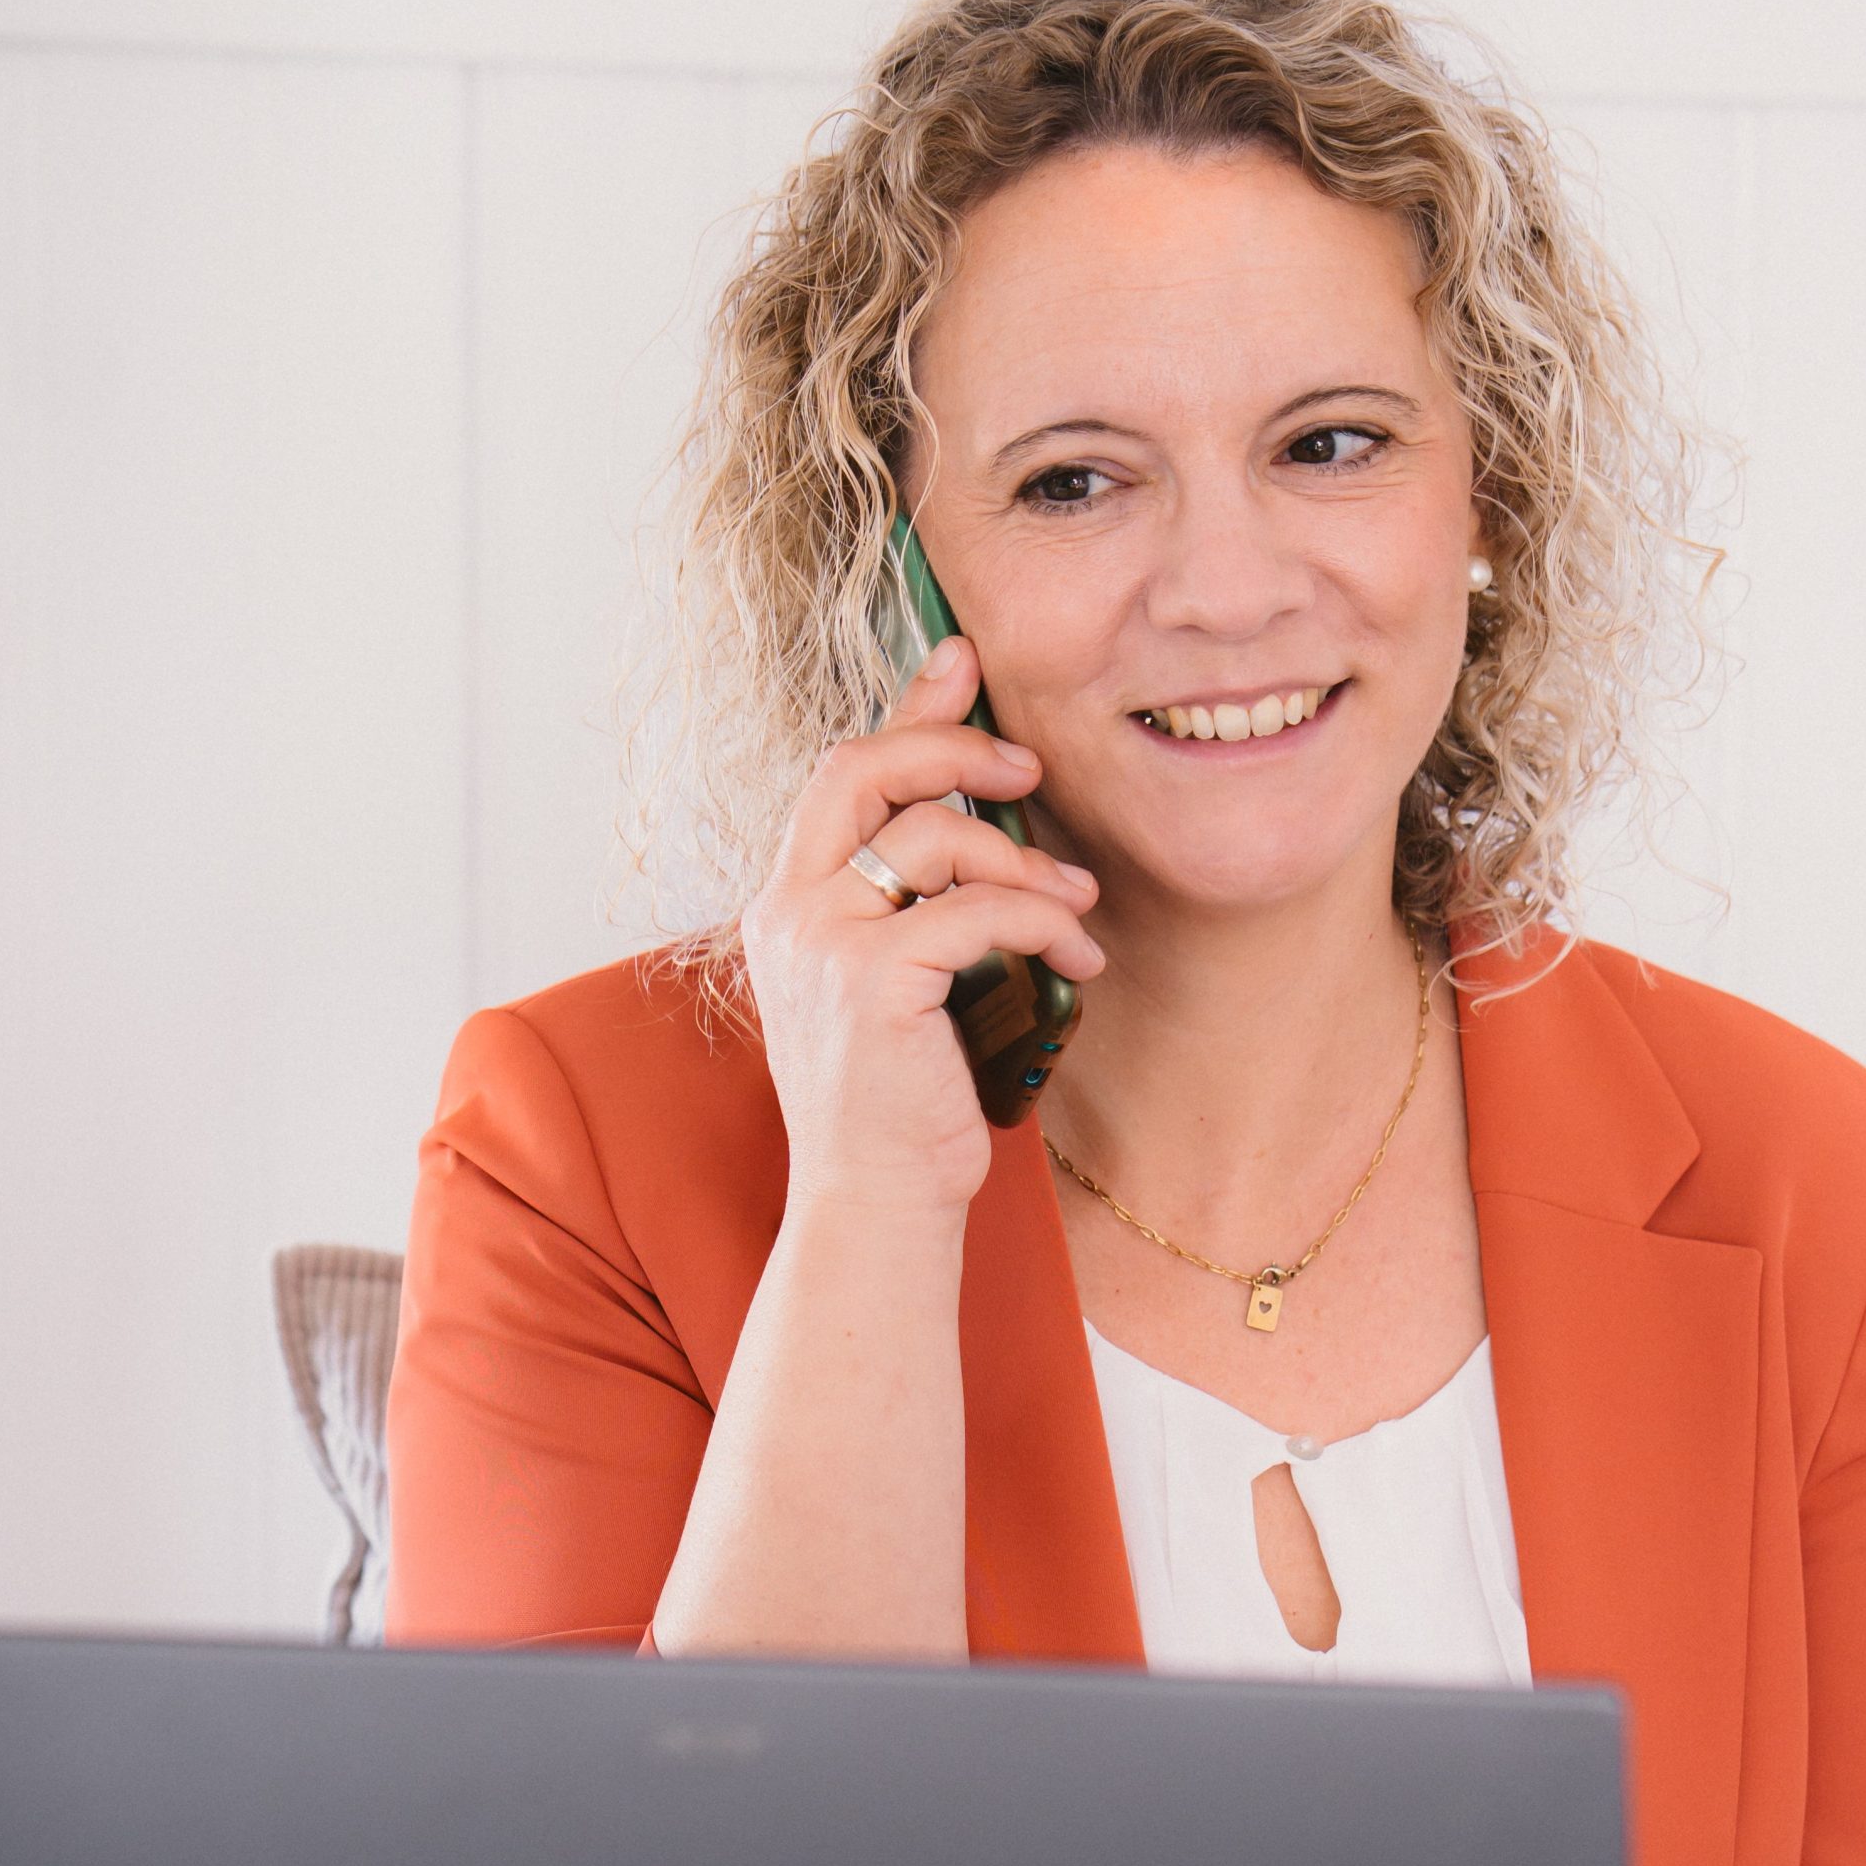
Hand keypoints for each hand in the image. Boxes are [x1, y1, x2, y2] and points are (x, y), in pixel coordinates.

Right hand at [739, 637, 1104, 1219]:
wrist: (876, 1204)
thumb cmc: (900, 1103)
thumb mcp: (904, 981)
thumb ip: (921, 902)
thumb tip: (986, 827)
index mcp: (789, 903)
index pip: (841, 773)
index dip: (906, 710)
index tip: (962, 661)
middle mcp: (788, 910)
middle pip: (862, 768)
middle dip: (955, 748)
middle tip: (1030, 768)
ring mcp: (819, 942)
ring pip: (933, 837)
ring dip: (1024, 862)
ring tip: (1076, 906)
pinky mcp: (870, 982)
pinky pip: (974, 910)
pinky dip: (1039, 923)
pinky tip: (1076, 960)